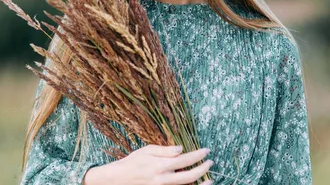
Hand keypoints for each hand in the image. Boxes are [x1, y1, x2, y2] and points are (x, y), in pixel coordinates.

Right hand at [83, 144, 212, 184]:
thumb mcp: (147, 151)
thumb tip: (181, 149)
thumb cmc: (132, 163)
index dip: (198, 155)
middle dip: (203, 169)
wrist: (119, 180)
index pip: (185, 159)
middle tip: (210, 162)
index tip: (206, 151)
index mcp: (160, 165)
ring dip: (200, 184)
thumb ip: (165, 150)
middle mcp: (163, 179)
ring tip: (210, 179)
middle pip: (189, 176)